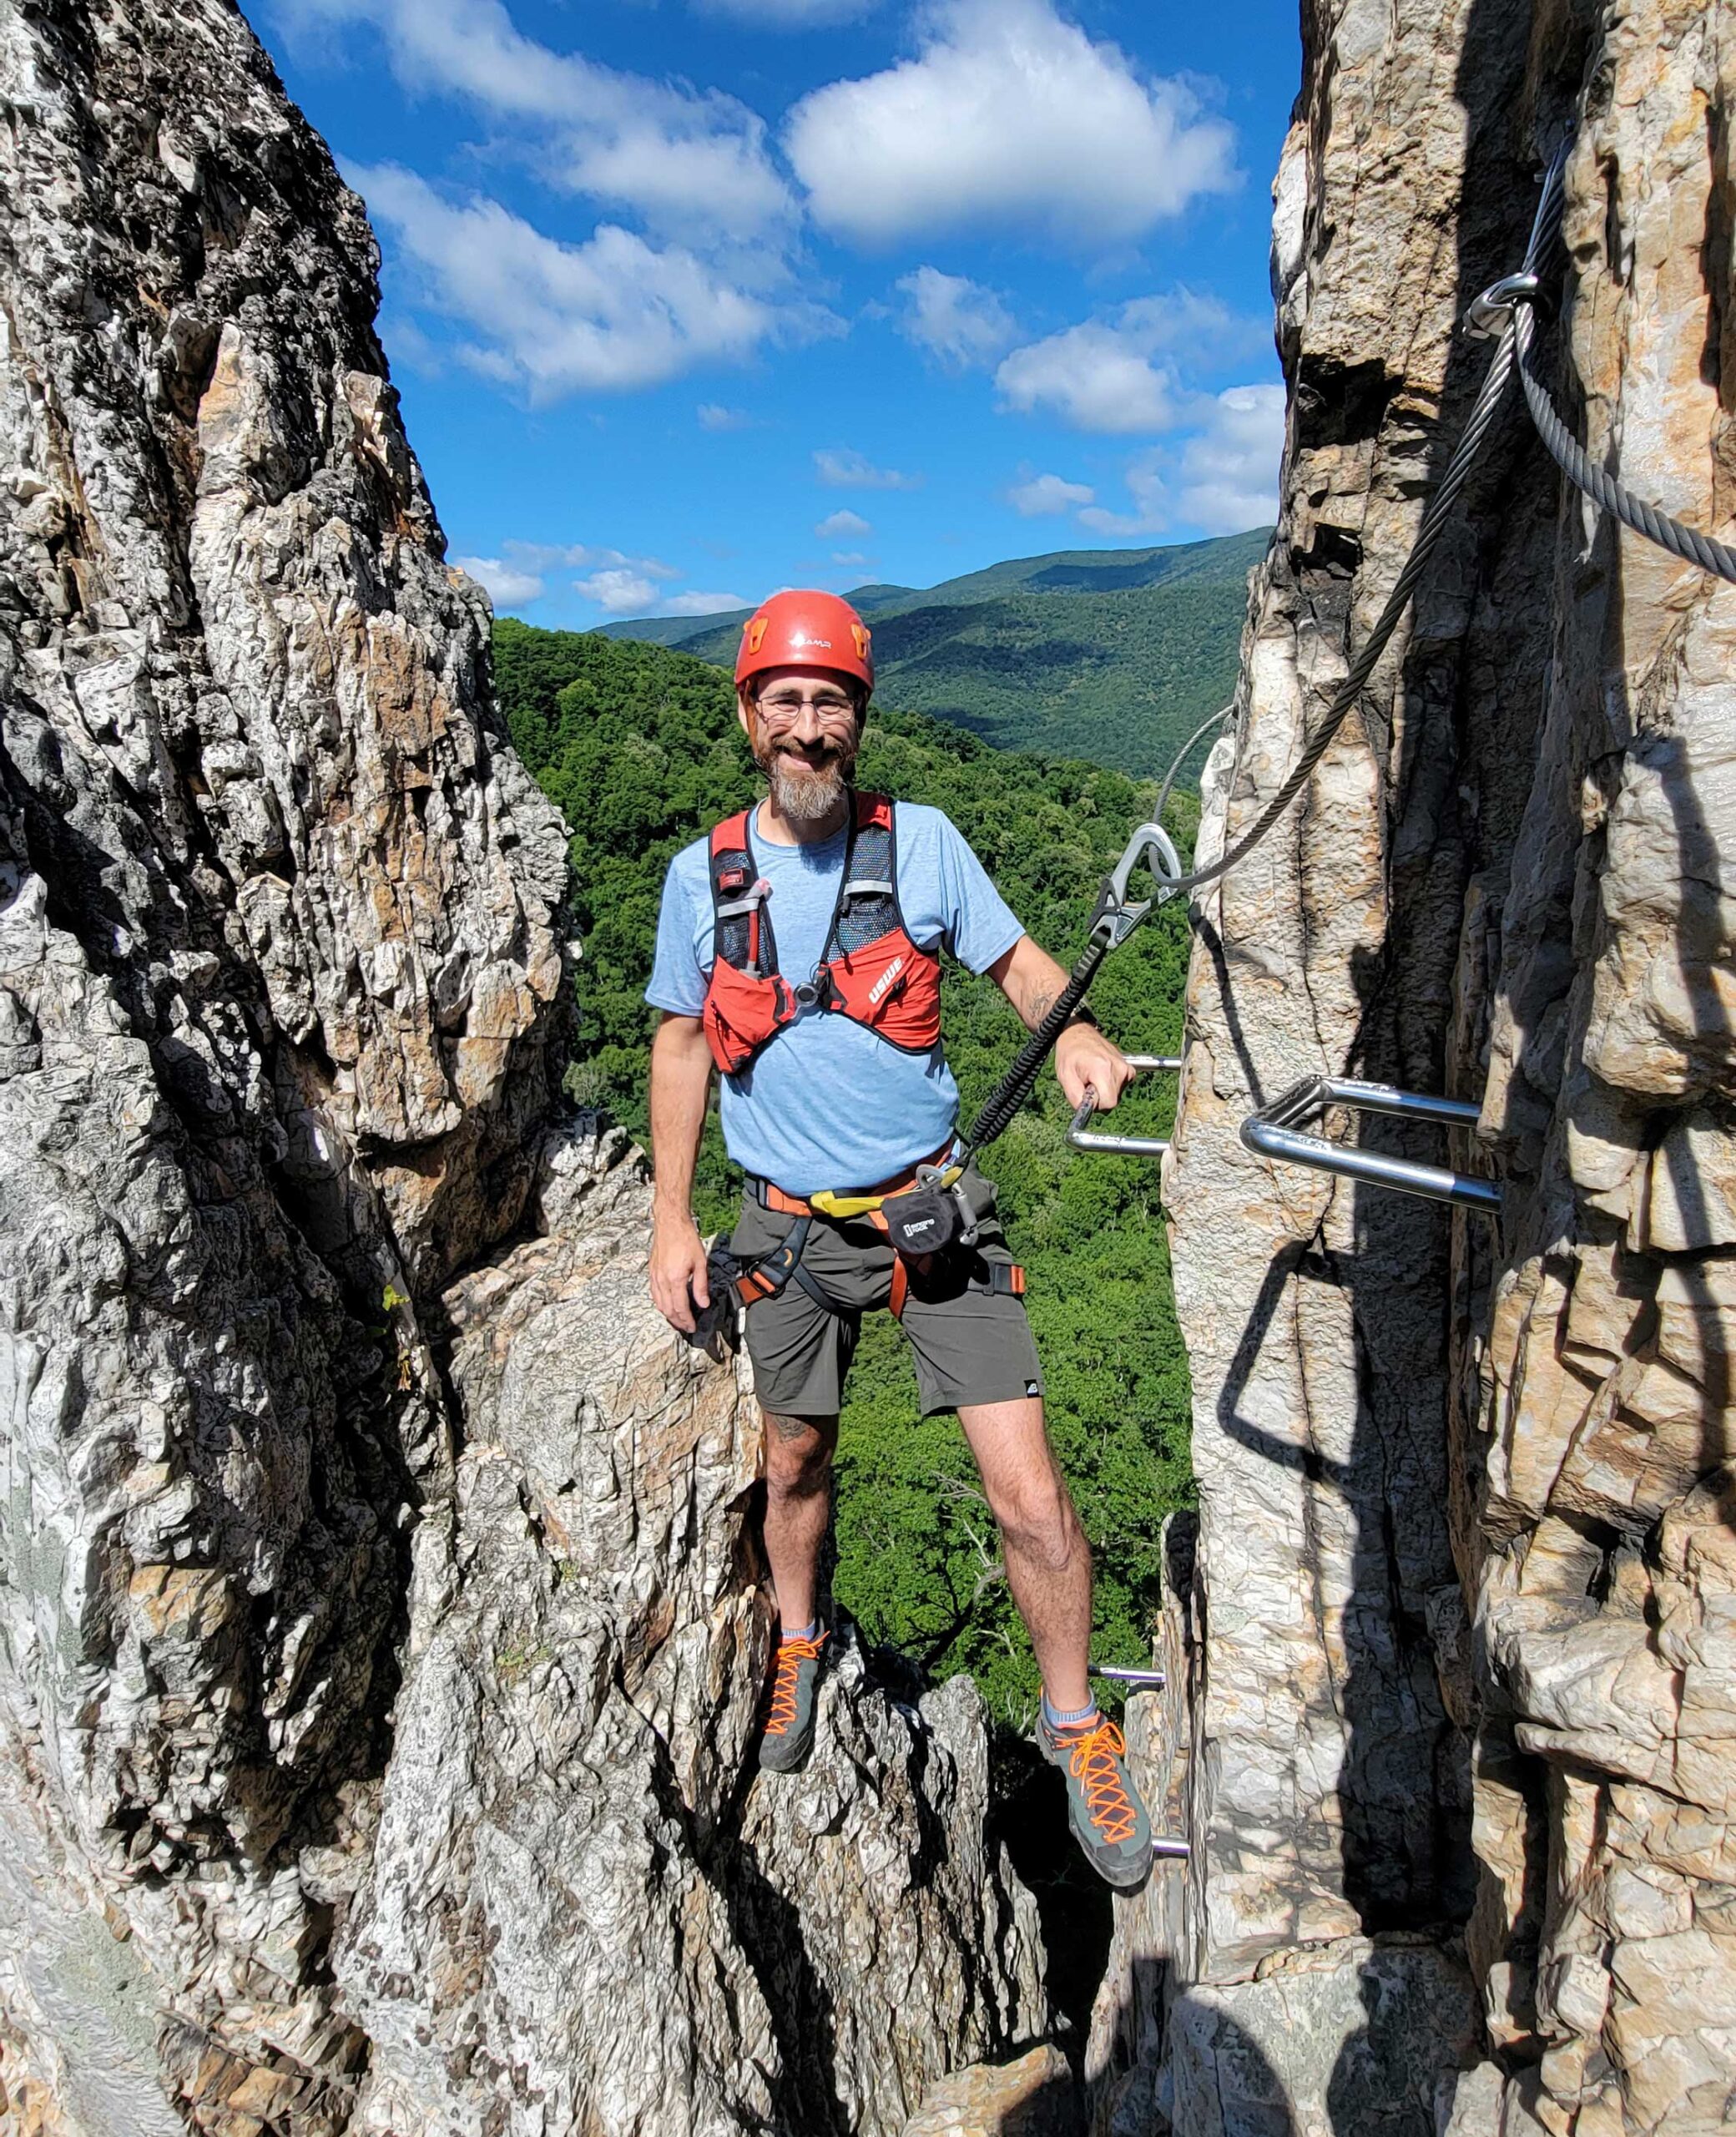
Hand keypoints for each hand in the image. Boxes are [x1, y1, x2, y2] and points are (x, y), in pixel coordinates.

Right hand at [650, 1211, 709, 1332]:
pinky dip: (660, 1304)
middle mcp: (662, 1280)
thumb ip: (701, 1285)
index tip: (692, 1327)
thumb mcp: (700, 1262)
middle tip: (687, 1327)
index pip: (680, 1307)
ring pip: (659, 1304)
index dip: (686, 1320)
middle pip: (668, 1309)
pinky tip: (667, 1305)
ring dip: (668, 1314)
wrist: (670, 1223)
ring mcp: (655, 1276)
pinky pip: (654, 1294)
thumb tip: (703, 1304)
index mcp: (675, 1279)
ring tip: (678, 1320)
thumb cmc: (686, 1239)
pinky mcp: (652, 1272)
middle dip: (678, 1321)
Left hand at [1054, 1023, 1133, 1111]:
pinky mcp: (1129, 1070)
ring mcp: (1126, 1068)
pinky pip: (1120, 1088)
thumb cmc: (1069, 1054)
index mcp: (1103, 1070)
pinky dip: (1110, 1086)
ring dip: (1103, 1092)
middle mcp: (1119, 1069)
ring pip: (1116, 1096)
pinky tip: (1101, 1075)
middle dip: (1098, 1098)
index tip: (1085, 1092)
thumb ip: (1076, 1098)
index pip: (1108, 1103)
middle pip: (1112, 1101)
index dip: (1095, 1104)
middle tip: (1087, 1083)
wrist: (1078, 1034)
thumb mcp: (1065, 1077)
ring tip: (1092, 1076)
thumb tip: (1086, 1112)